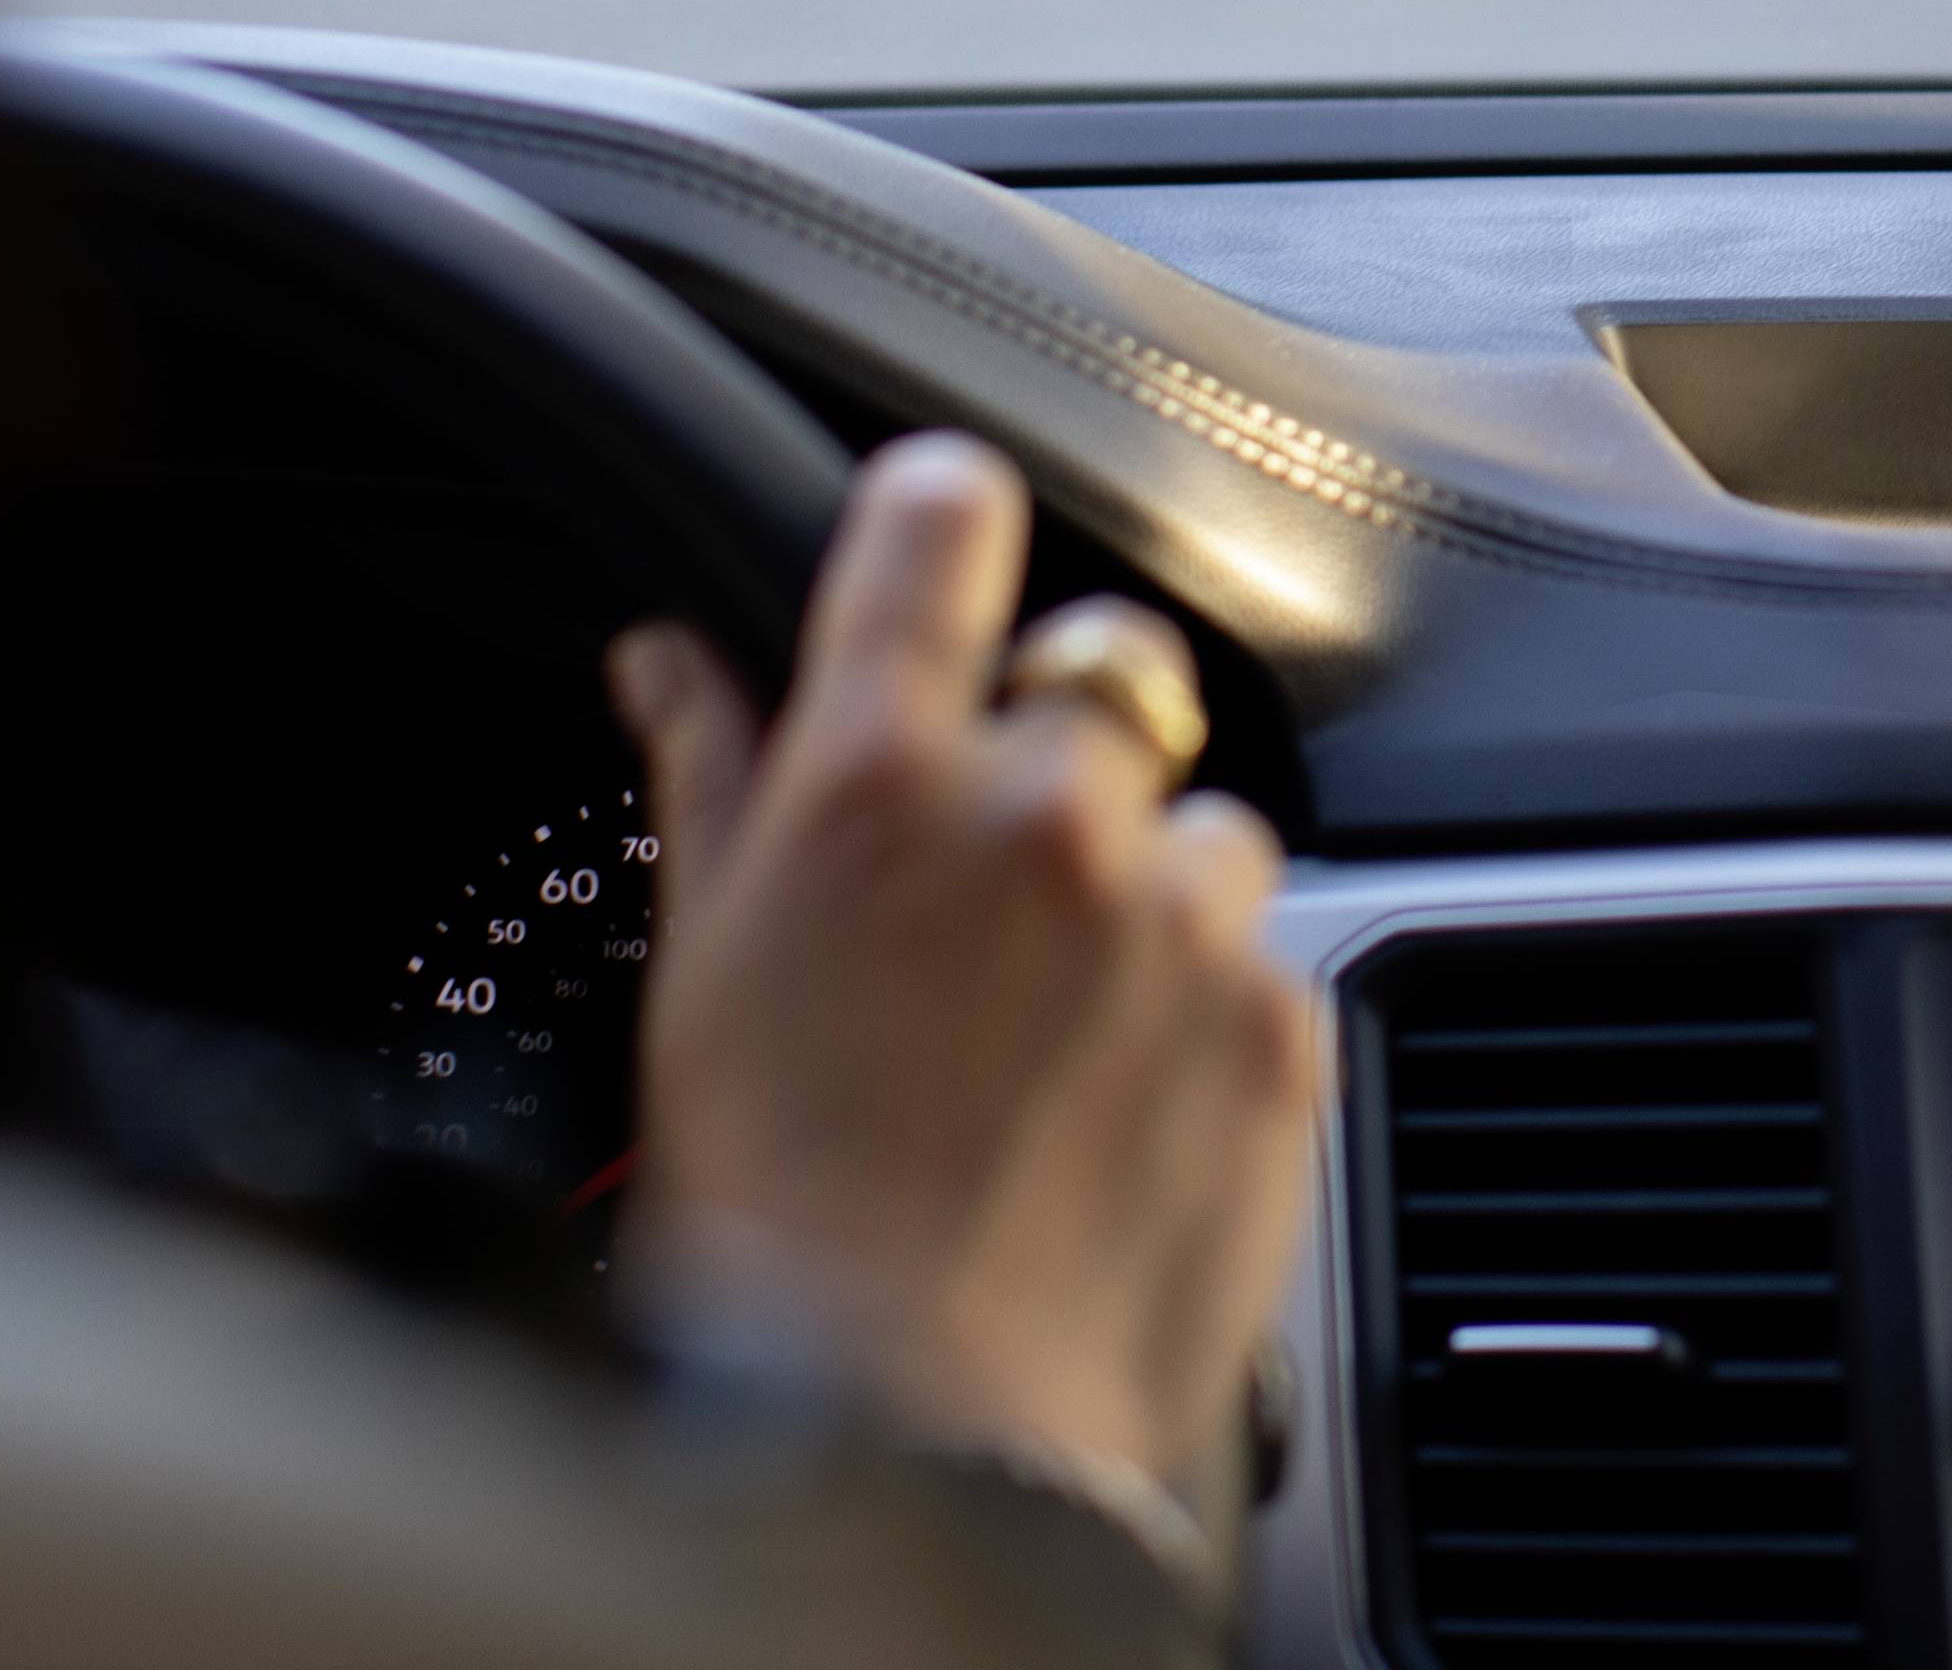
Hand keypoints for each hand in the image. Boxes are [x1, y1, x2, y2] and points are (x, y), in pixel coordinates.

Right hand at [607, 432, 1322, 1507]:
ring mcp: (1178, 919)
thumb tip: (674, 663)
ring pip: (1196, 825)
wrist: (899, 1433)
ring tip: (1055, 1031)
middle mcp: (1044, 818)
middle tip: (994, 886)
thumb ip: (713, 783)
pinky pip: (1259, 953)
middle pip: (1103, 669)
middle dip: (1059, 749)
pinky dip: (1205, 1008)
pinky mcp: (1277, 1023)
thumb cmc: (770, 1221)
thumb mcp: (703, 974)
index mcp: (878, 780)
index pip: (942, 518)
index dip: (943, 518)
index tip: (942, 539)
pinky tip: (1116, 1104)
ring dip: (1144, 892)